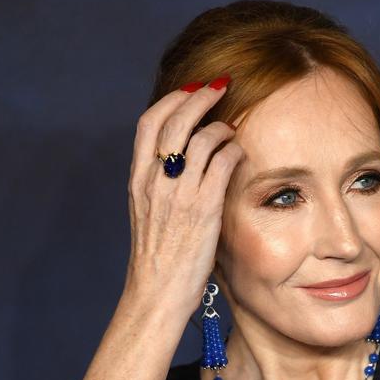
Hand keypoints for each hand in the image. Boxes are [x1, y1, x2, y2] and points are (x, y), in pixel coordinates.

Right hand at [122, 76, 242, 317]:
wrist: (156, 293)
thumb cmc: (158, 259)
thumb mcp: (149, 214)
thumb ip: (161, 186)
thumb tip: (182, 162)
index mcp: (138, 180)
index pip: (148, 123)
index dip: (171, 99)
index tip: (190, 90)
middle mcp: (155, 181)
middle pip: (176, 120)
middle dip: (200, 96)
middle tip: (220, 86)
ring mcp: (179, 194)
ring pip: (202, 138)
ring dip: (222, 126)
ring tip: (233, 128)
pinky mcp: (203, 209)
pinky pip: (222, 163)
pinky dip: (234, 151)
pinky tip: (240, 154)